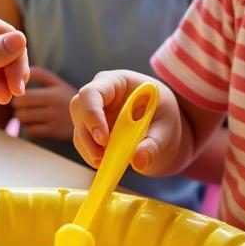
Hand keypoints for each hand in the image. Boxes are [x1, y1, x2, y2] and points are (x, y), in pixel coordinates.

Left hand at [10, 66, 75, 138]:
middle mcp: (55, 101)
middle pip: (22, 103)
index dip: (18, 92)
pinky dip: (28, 128)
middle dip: (17, 105)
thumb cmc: (66, 100)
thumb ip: (40, 74)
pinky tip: (34, 125)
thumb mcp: (58, 84)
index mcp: (55, 88)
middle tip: (20, 106)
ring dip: (21, 117)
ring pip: (24, 117)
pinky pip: (30, 130)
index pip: (26, 90)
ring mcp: (55, 117)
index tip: (19, 94)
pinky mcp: (54, 131)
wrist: (88, 121)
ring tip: (26, 115)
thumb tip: (21, 72)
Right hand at [70, 70, 184, 173]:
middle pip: (79, 110)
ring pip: (79, 129)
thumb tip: (139, 161)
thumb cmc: (162, 111)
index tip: (103, 139)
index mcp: (116, 82)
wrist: (160, 119)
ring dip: (89, 149)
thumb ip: (154, 143)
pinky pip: (84, 142)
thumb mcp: (165, 126)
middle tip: (102, 158)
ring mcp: (92, 111)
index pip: (92, 93)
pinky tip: (106, 162)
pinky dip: (92, 155)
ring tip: (107, 163)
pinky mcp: (91, 128)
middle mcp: (99, 94)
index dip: (92, 114)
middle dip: (87, 136)